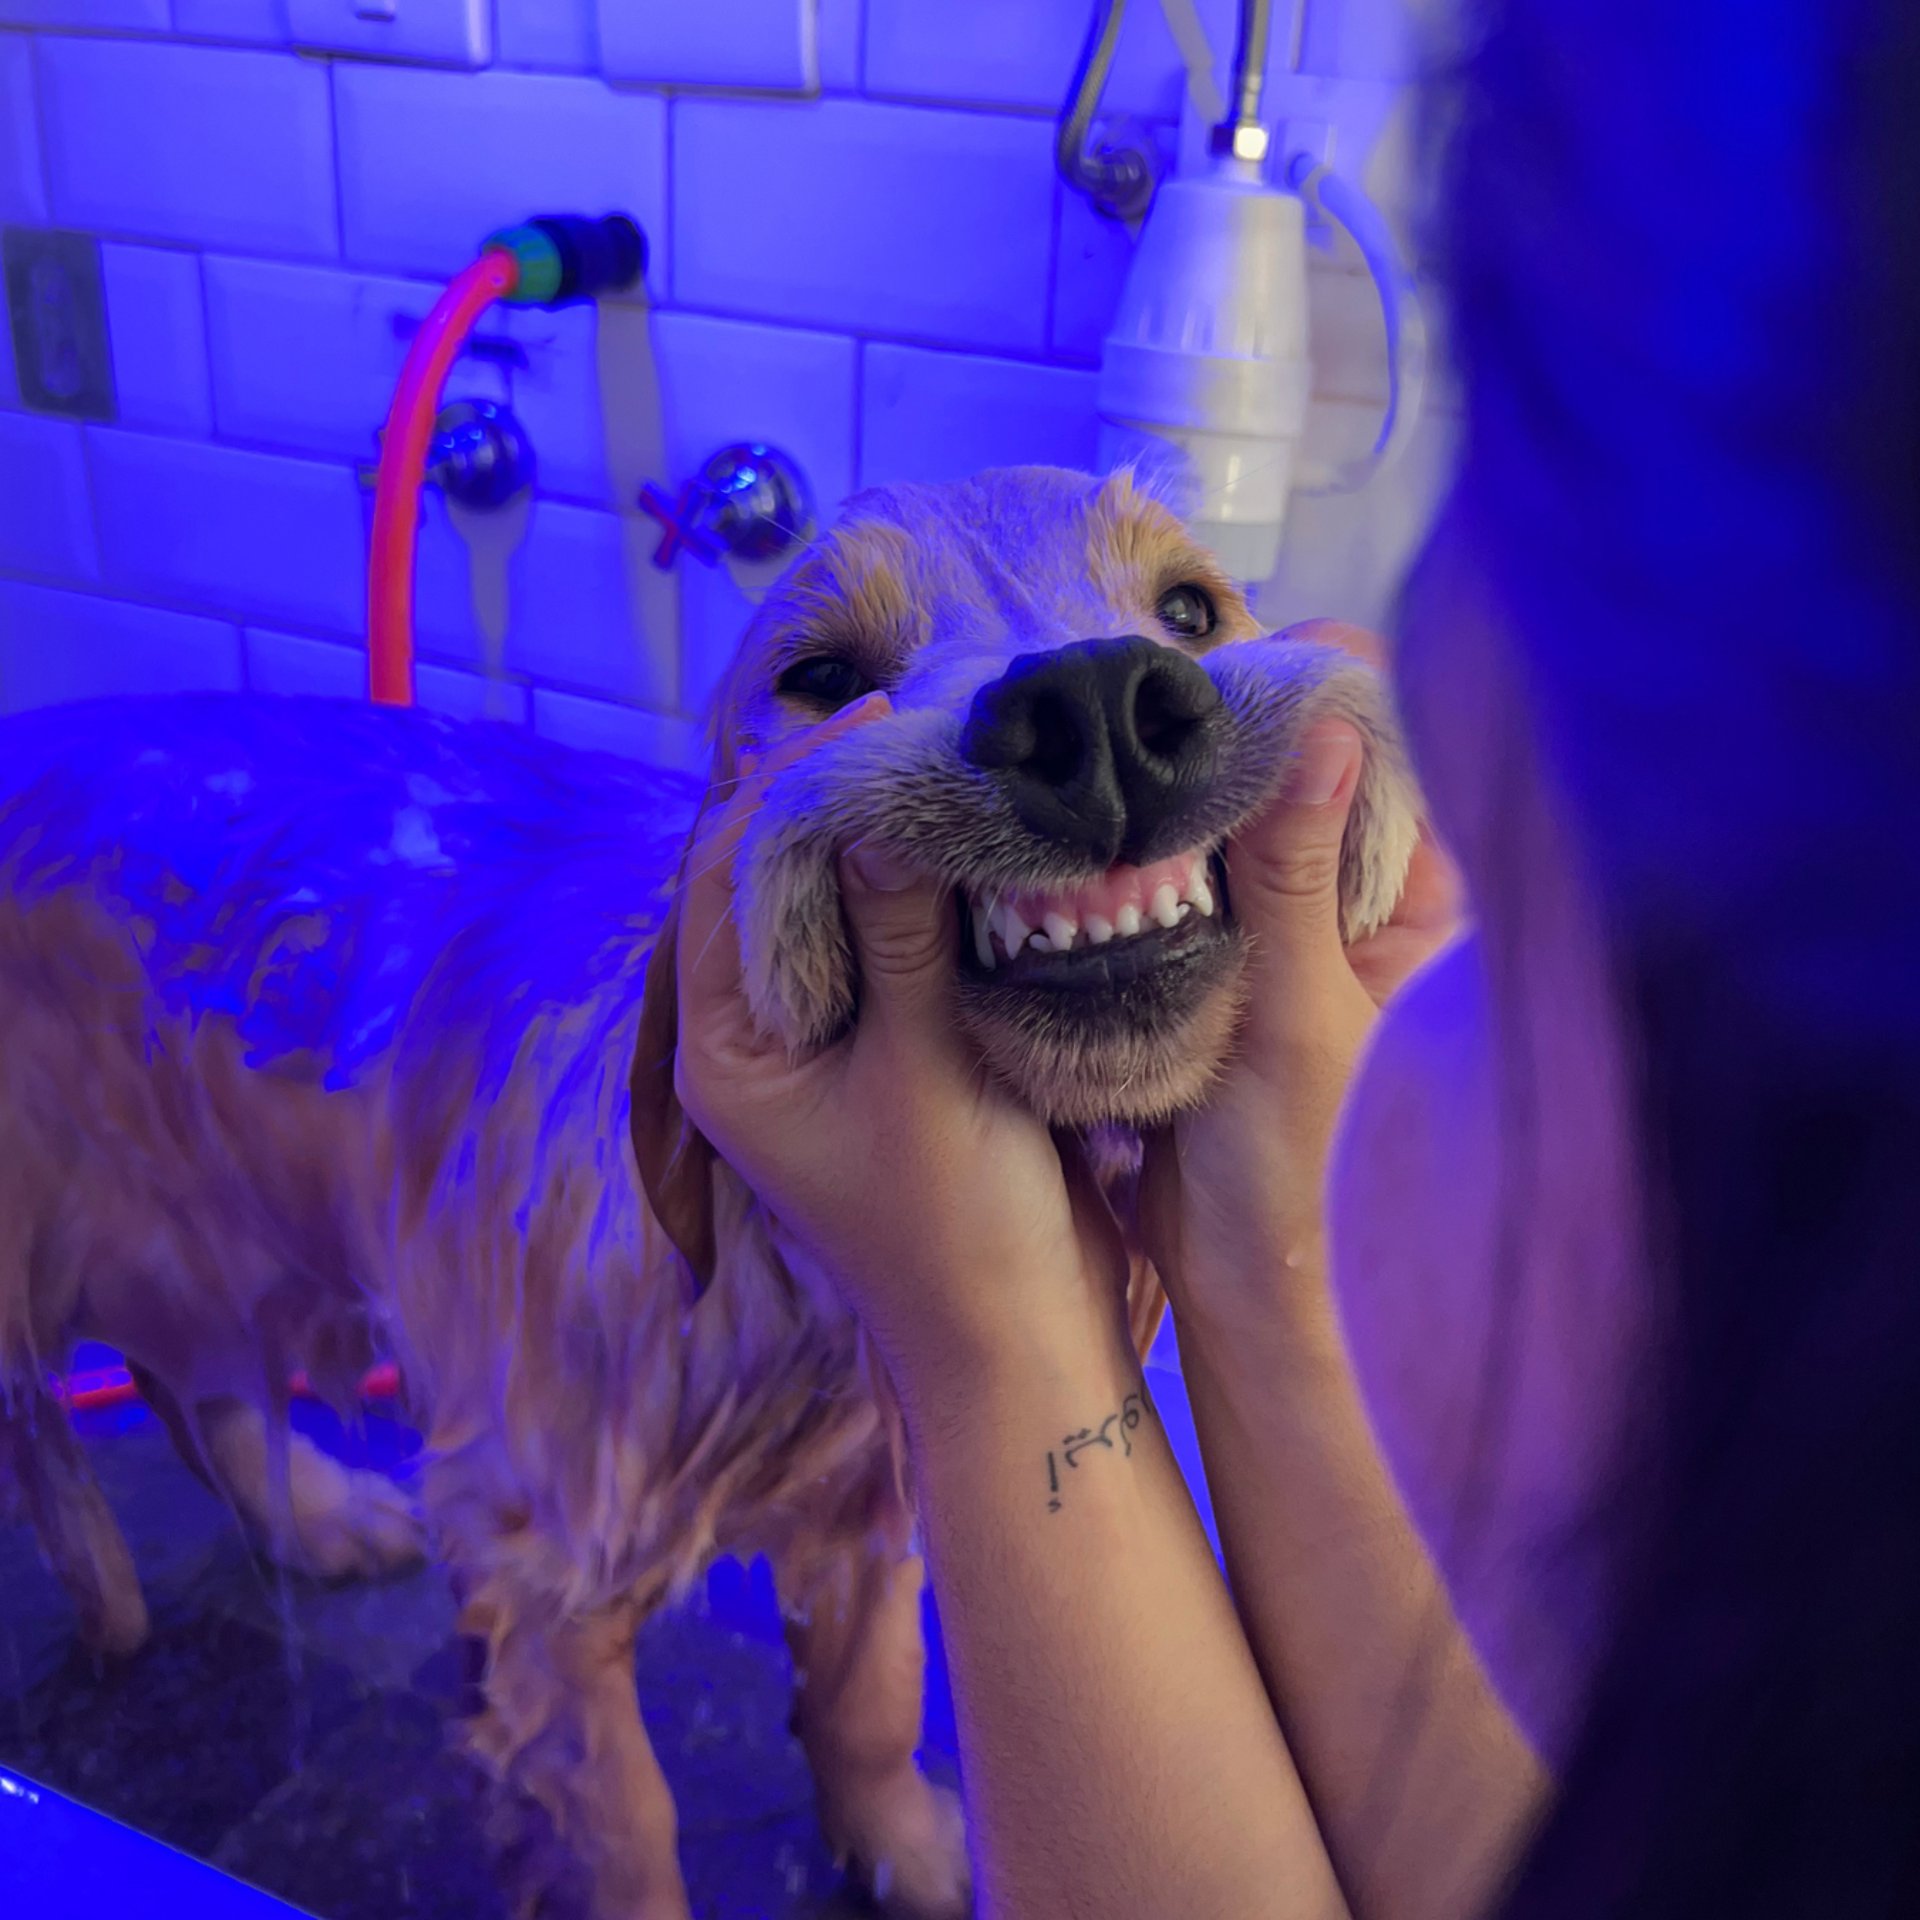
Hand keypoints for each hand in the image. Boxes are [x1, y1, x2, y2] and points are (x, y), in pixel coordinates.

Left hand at [672, 695, 1131, 1414]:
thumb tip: (879, 808)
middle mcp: (756, 1040)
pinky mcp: (881, 1052)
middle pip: (765, 881)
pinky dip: (914, 889)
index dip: (785, 789)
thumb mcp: (927, 1071)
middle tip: (916, 730)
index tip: (873, 723)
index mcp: (725, 1051)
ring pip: (827, 906)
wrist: (1022, 1337)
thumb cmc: (962, 1226)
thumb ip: (899, 939)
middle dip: (828, 802)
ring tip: (943, 765)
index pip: (720, 878)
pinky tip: (970, 843)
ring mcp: (817, 1046)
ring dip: (875, 839)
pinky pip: (880, 942)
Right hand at [1141, 621, 1462, 1338]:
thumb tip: (1320, 728)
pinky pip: (1183, 878)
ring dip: (1180, 792)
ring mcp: (1284, 929)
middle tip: (1151, 696)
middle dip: (1237, 734)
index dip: (1336, 695)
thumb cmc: (1302, 1168)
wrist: (1234, 1276)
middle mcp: (1357, 906)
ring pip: (1235, 824)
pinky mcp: (1216, 959)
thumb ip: (1296, 876)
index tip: (1253, 658)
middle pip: (1305, 777)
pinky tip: (1093, 817)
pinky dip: (1144, 849)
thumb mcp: (1301, 1014)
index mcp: (1418, 909)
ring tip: (1110, 742)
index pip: (1394, 759)